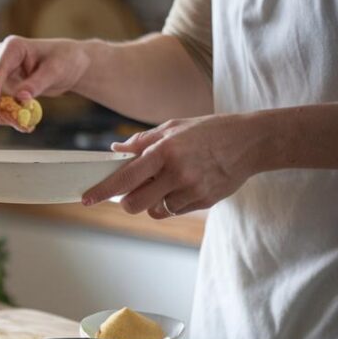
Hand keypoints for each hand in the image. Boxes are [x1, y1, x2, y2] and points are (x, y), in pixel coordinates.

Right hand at [0, 36, 88, 128]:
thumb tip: (20, 98)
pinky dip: (8, 115)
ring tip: (23, 126)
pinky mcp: (3, 86)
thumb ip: (37, 84)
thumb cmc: (64, 60)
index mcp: (12, 47)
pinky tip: (23, 124)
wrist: (70, 65)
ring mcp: (0, 73)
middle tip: (15, 123)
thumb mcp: (54, 71)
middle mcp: (0, 58)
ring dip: (2, 115)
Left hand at [82, 114, 266, 217]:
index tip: (86, 199)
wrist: (251, 142)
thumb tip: (115, 151)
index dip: (102, 190)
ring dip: (153, 201)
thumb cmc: (209, 131)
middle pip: (135, 204)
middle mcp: (176, 172)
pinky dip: (172, 203)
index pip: (125, 177)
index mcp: (164, 151)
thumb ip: (142, 141)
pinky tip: (184, 185)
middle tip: (131, 191)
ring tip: (168, 181)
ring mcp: (191, 190)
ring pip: (155, 210)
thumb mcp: (174, 127)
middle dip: (127, 201)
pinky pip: (174, 211)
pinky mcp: (204, 202)